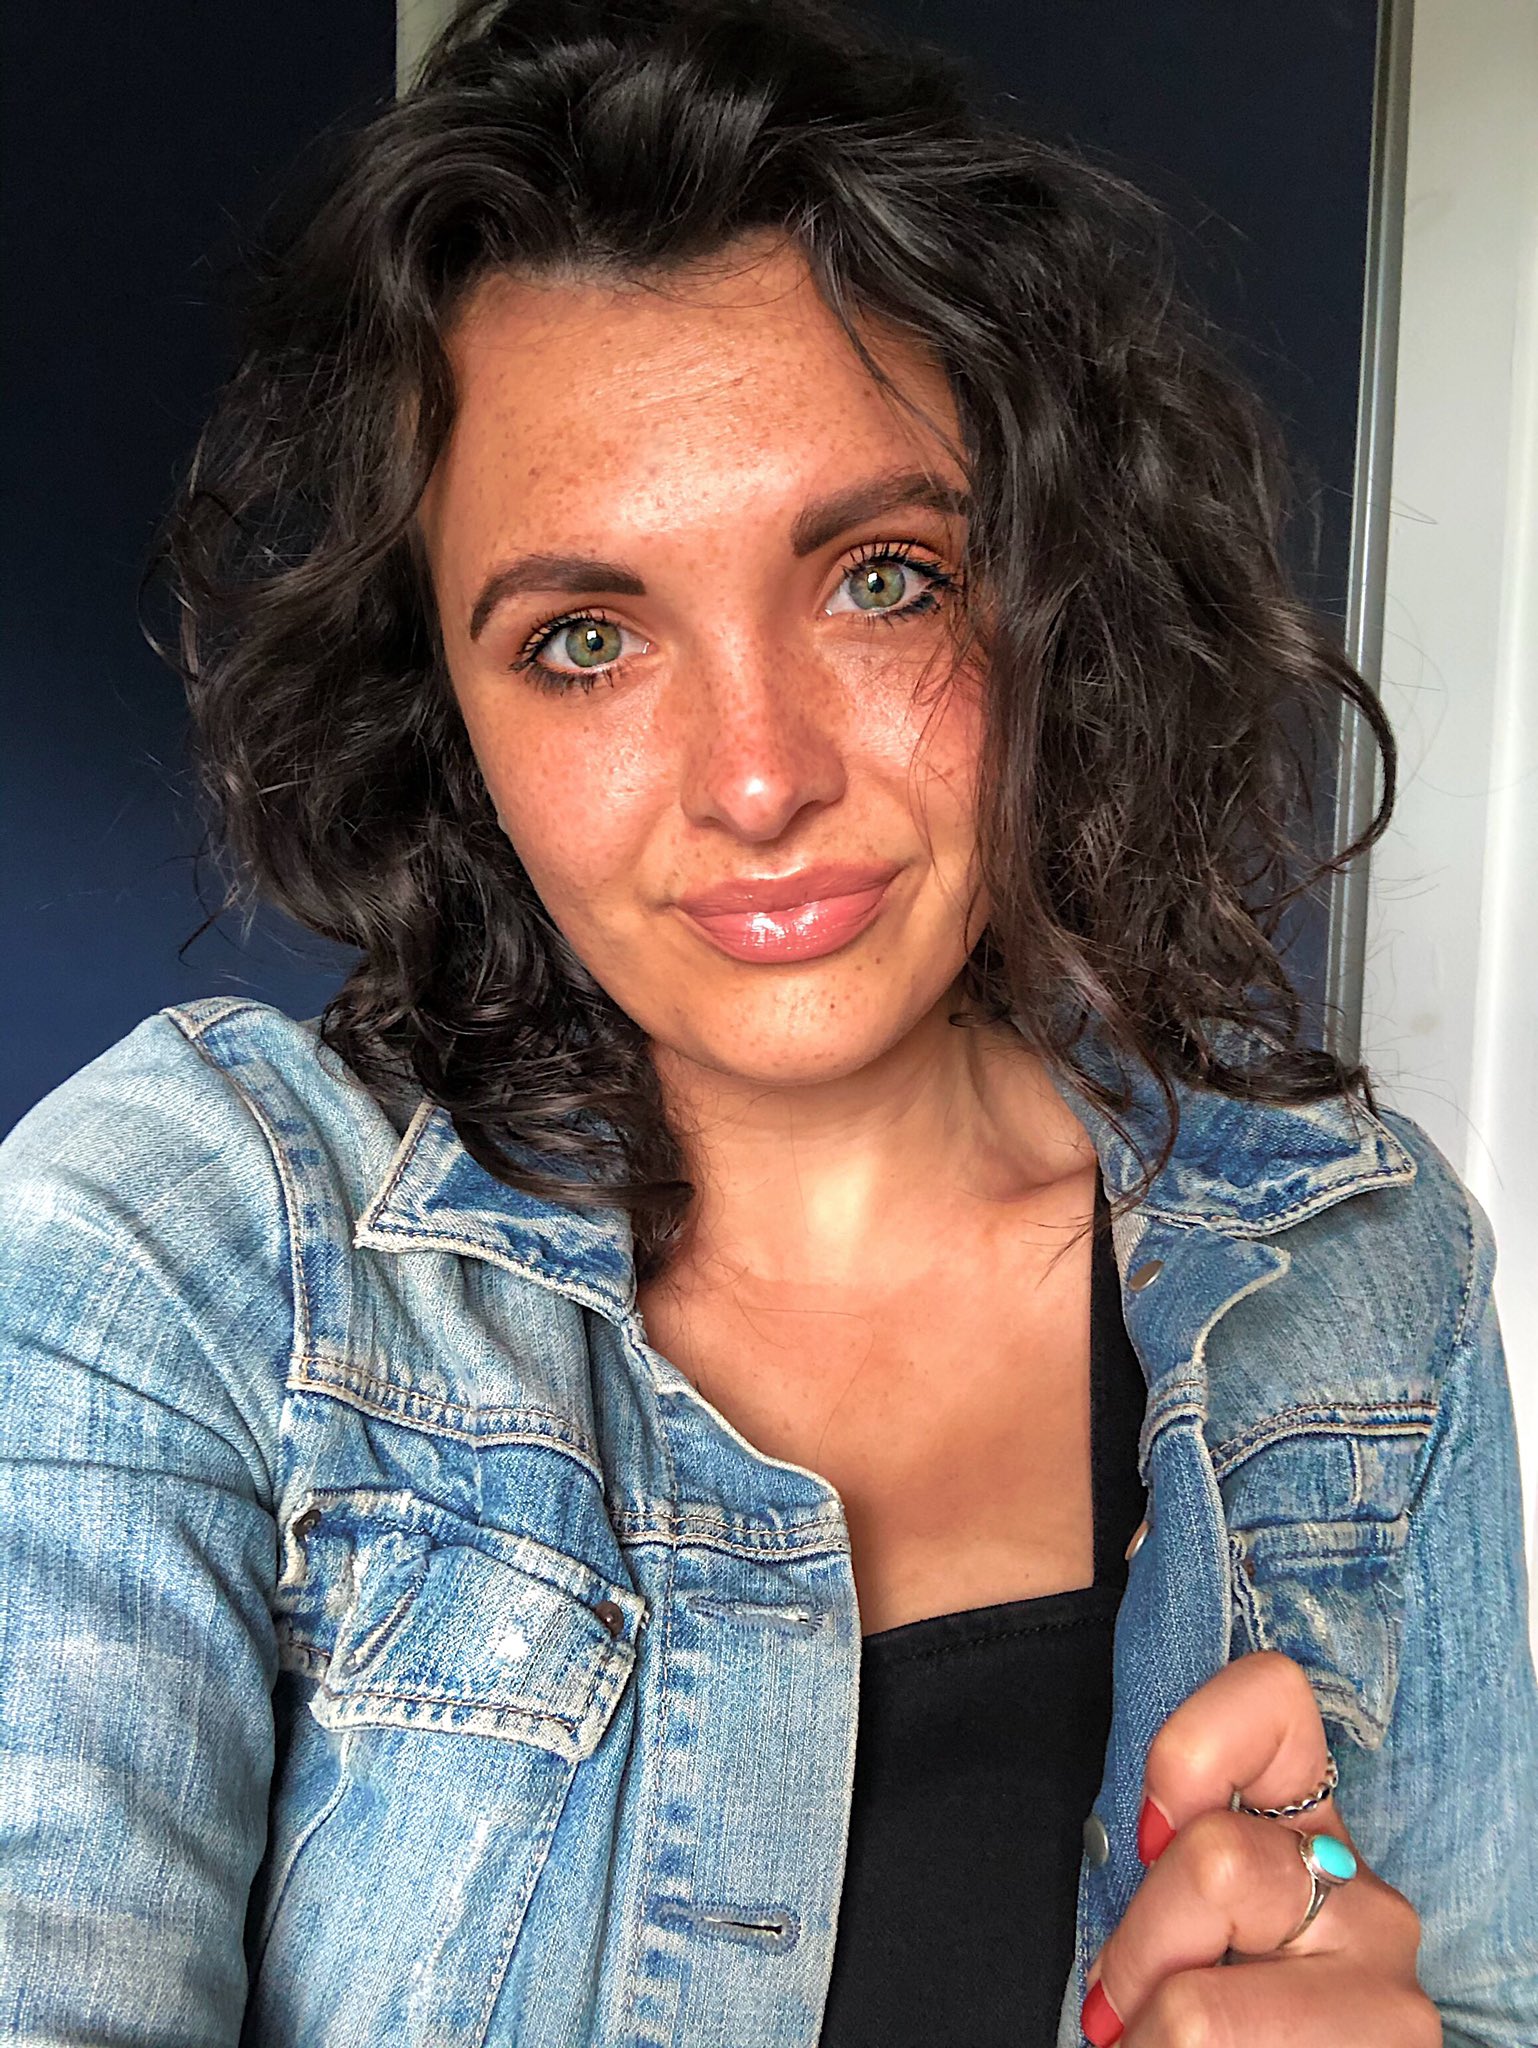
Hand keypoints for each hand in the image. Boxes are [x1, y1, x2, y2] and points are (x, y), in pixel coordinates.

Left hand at [1080, 1650, 1439, 2045]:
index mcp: (1310, 1829)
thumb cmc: (1226, 2016)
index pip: (1275, 1695)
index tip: (1147, 1835)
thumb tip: (1112, 1887)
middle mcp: (1366, 1894)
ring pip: (1198, 2007)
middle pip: (1214, 1862)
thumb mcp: (1190, 1927)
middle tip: (1118, 2010)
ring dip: (1145, 2038)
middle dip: (1137, 1952)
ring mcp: (1389, 1988)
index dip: (1188, 1747)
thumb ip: (1167, 1879)